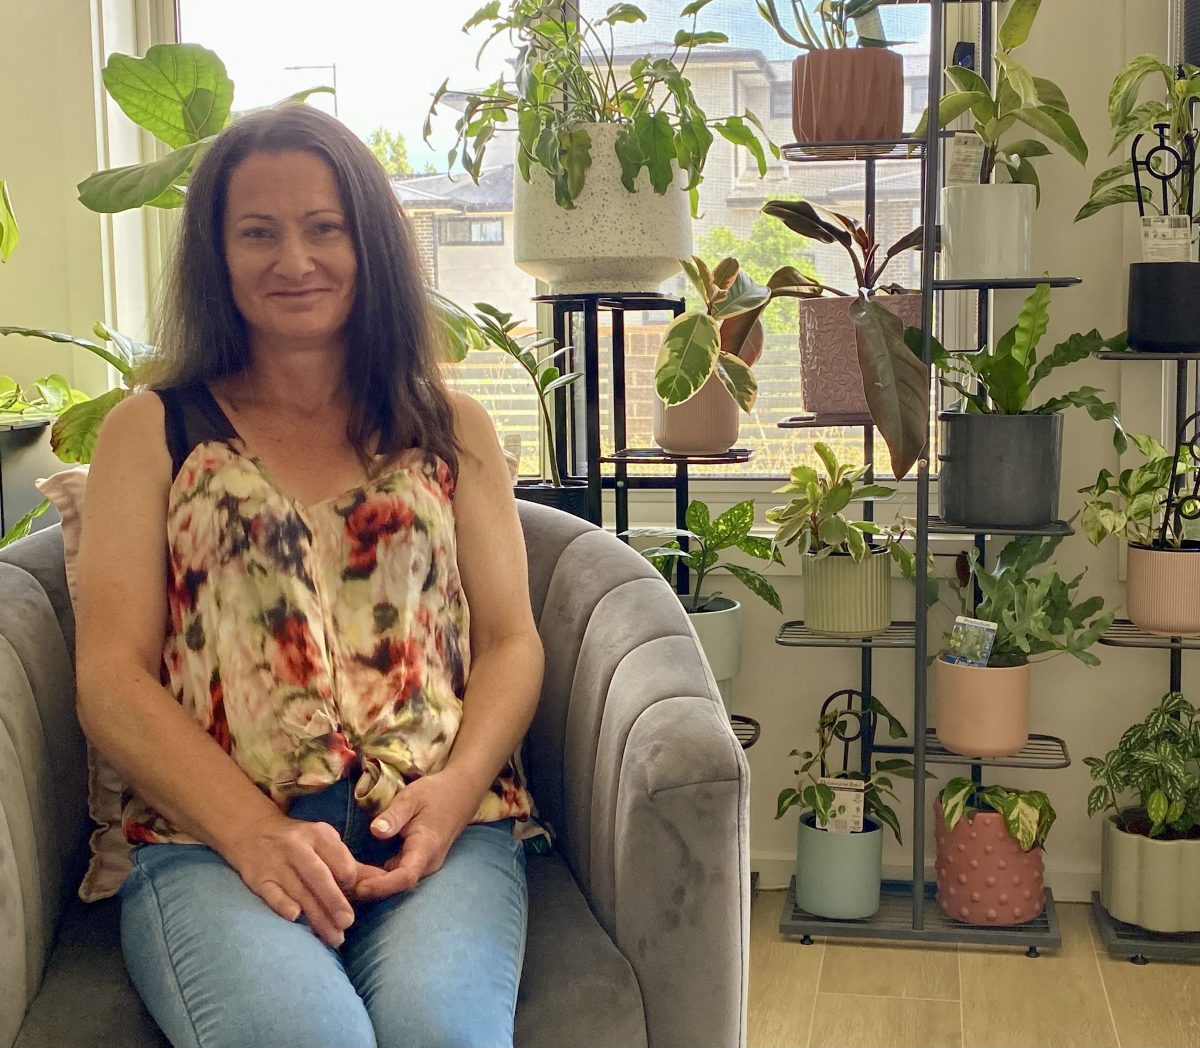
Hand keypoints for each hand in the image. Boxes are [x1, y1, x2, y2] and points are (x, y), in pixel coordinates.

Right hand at [223, 812, 362, 947]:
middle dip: (335, 901)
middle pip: (319, 876)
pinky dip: (283, 903)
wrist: (252, 831)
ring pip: (299, 890)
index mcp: (319, 835)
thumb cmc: (301, 843)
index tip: (356, 901)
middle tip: (347, 924)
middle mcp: (298, 846)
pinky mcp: (258, 877)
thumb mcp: (326, 844)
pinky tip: (295, 917)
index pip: (341, 861)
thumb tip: (385, 882)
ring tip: (333, 937)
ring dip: (316, 915)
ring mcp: (276, 862)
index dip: (350, 884)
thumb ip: (353, 866)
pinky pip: (271, 892)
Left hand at [352, 768, 482, 902]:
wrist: (460, 793)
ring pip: (396, 884)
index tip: (357, 886)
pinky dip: (377, 878)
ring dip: (371, 884)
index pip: (405, 877)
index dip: (381, 886)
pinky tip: (356, 873)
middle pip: (397, 886)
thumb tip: (375, 831)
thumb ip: (394, 815)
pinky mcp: (418, 863)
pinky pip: (397, 877)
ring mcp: (424, 866)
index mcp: (426, 848)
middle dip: (368, 888)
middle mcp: (427, 864)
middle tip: (337, 884)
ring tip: (341, 881)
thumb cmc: (436, 793)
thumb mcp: (412, 797)